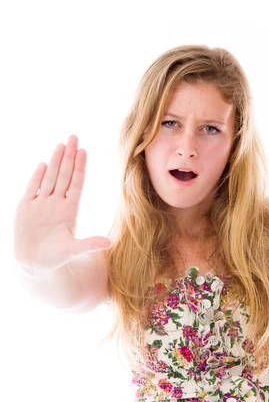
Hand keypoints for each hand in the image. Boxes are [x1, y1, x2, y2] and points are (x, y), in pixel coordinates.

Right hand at [13, 136, 111, 272]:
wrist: (33, 264)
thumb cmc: (55, 258)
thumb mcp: (73, 250)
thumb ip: (90, 244)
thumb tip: (110, 243)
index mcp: (69, 211)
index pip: (76, 184)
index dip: (79, 168)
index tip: (84, 151)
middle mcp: (56, 204)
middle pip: (63, 176)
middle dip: (68, 157)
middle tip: (74, 137)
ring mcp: (41, 204)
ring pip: (49, 178)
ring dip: (54, 162)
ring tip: (61, 145)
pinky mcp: (25, 208)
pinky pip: (32, 189)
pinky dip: (37, 177)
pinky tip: (43, 164)